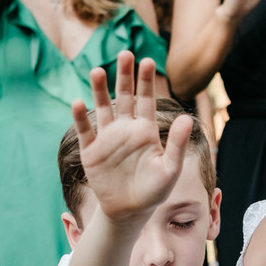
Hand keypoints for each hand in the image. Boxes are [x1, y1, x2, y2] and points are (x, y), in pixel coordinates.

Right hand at [71, 51, 194, 222]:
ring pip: (103, 108)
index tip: (147, 61)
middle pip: (125, 97)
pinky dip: (81, 118)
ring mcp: (107, 139)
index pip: (146, 100)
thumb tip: (187, 118)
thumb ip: (178, 144)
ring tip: (98, 71)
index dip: (146, 81)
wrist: (129, 212)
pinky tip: (78, 103)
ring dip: (99, 90)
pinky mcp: (91, 152)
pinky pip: (85, 131)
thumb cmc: (154, 191)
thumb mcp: (170, 169)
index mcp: (146, 130)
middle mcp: (126, 129)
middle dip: (124, 76)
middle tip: (125, 53)